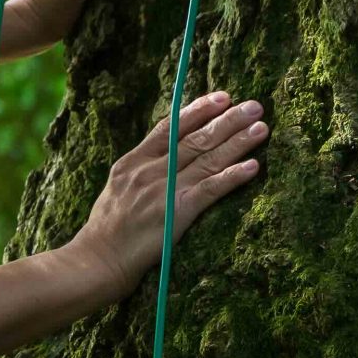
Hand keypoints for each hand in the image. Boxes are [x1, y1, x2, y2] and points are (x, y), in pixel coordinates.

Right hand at [72, 91, 267, 299]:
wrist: (97, 260)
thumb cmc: (106, 230)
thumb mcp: (116, 189)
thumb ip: (139, 171)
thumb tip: (161, 157)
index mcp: (133, 161)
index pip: (170, 127)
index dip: (198, 110)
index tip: (222, 97)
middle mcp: (149, 170)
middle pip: (195, 139)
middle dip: (227, 120)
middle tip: (254, 105)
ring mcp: (163, 190)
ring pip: (207, 159)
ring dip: (238, 142)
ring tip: (261, 128)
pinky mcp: (177, 213)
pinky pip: (210, 190)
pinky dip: (233, 177)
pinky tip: (253, 167)